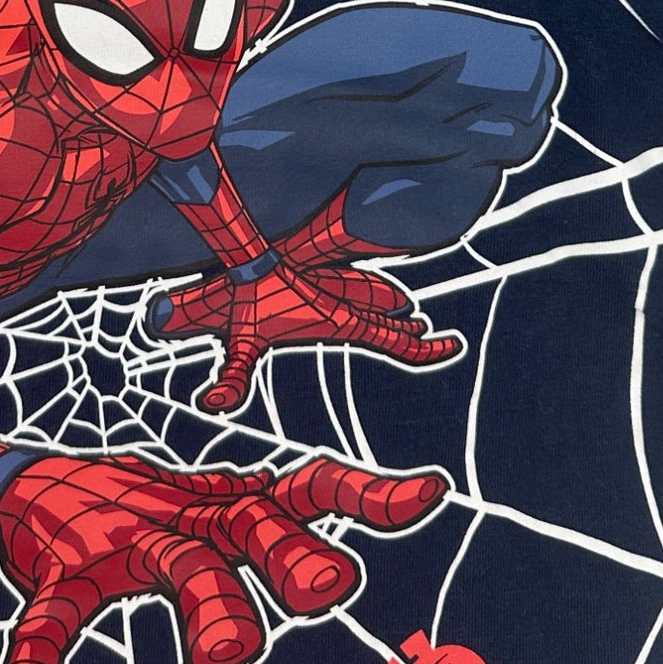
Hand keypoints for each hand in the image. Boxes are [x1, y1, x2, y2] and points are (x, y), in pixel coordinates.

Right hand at [0, 450, 448, 663]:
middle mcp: (186, 517)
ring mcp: (124, 541)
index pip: (304, 490)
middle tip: (334, 588)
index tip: (433, 490)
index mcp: (225, 511)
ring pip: (178, 566)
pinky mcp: (58, 574)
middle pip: (252, 525)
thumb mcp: (210, 512)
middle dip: (292, 555)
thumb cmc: (141, 510)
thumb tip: (378, 535)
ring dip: (208, 606)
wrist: (30, 484)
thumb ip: (285, 520)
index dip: (365, 493)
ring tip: (228, 658)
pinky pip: (47, 627)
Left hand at [148, 259, 463, 412]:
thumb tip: (212, 403)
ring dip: (397, 323)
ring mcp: (337, 299)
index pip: (389, 338)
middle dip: (416, 339)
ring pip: (378, 312)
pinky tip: (382, 313)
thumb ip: (231, 376)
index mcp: (339, 321)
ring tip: (417, 329)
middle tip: (446, 344)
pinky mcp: (326, 293)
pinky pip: (364, 303)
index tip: (450, 345)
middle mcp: (344, 310)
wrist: (245, 260)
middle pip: (389, 327)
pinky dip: (380, 309)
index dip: (421, 347)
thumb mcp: (241, 344)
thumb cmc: (247, 303)